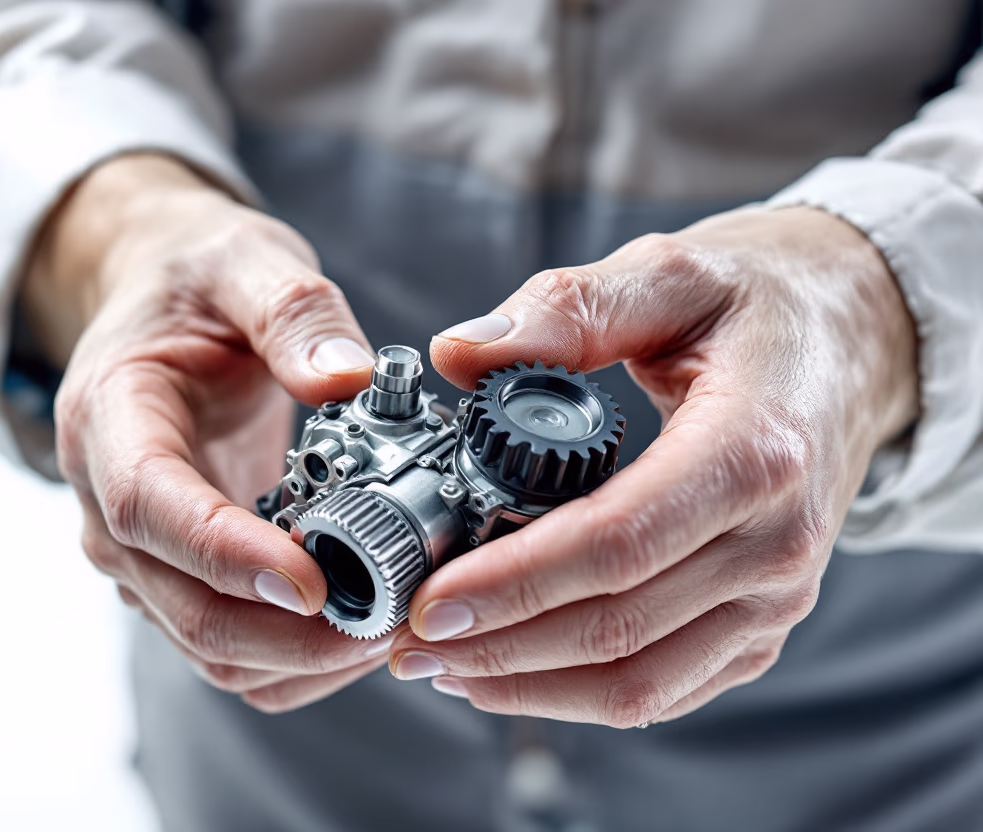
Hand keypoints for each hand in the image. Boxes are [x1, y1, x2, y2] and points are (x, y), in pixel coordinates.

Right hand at [24, 155, 392, 712]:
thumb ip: (293, 312)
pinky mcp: (181, 575)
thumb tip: (347, 378)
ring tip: (391, 625)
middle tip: (390, 618)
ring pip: (209, 646)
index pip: (147, 508)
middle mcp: (109, 503)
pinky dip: (294, 659)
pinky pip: (231, 647)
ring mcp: (142, 552)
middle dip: (287, 633)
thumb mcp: (244, 262)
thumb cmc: (195, 283)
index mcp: (108, 419)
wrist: (163, 305)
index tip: (311, 580)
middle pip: (183, 605)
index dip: (227, 556)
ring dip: (299, 658)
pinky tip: (360, 627)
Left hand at [388, 207, 917, 725]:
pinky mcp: (760, 626)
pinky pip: (667, 689)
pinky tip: (509, 674)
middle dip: (498, 645)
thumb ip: (566, 309)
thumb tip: (457, 353)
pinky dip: (579, 695)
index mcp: (755, 451)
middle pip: (618, 627)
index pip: (618, 543)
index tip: (430, 602)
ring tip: (439, 666)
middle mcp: (778, 542)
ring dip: (528, 685)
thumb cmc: (759, 308)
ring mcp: (776, 596)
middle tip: (404, 641)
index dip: (514, 581)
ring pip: (640, 681)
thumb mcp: (668, 275)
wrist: (852, 344)